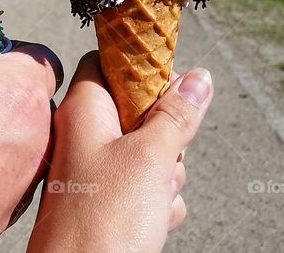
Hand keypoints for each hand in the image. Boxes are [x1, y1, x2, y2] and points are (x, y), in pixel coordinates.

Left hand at [27, 51, 212, 252]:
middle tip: (164, 156)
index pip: (108, 63)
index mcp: (84, 111)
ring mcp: (98, 172)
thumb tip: (199, 77)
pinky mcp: (109, 204)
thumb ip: (176, 115)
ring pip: (150, 154)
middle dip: (167, 134)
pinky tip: (154, 220)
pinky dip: (159, 203)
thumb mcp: (150, 158)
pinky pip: (148, 190)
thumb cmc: (103, 220)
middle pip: (140, 111)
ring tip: (154, 195)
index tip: (173, 85)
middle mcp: (86, 137)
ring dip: (167, 174)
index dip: (143, 67)